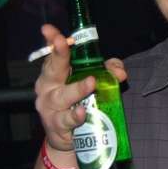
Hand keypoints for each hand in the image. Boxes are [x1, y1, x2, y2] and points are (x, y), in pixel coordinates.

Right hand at [33, 24, 127, 151]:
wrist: (68, 138)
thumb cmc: (78, 102)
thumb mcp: (92, 82)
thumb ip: (107, 72)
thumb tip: (120, 72)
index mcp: (55, 72)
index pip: (53, 53)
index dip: (52, 40)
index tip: (49, 29)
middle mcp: (48, 86)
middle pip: (53, 68)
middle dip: (58, 54)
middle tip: (64, 42)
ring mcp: (50, 106)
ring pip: (62, 95)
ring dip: (77, 88)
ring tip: (91, 83)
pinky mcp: (56, 125)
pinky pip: (66, 118)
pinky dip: (74, 115)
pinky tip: (82, 112)